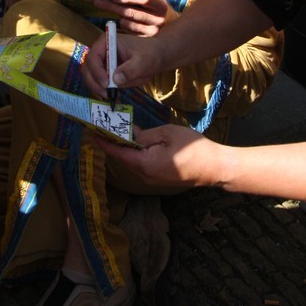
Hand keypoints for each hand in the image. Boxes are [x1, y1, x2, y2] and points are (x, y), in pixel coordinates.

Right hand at [83, 30, 168, 97]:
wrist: (157, 57)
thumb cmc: (151, 53)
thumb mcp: (144, 61)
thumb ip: (131, 69)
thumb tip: (115, 79)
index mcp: (107, 42)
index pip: (93, 56)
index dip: (96, 71)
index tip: (106, 83)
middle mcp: (101, 51)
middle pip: (87, 68)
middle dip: (94, 82)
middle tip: (106, 93)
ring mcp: (102, 63)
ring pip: (90, 77)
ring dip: (97, 88)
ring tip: (111, 96)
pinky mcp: (106, 73)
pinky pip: (98, 83)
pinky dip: (102, 91)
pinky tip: (113, 96)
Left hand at [93, 0, 177, 36]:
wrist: (173, 31)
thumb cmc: (157, 11)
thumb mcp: (155, 1)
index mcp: (160, 5)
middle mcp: (157, 19)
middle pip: (132, 12)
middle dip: (113, 6)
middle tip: (98, 2)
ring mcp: (152, 32)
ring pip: (128, 24)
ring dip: (118, 18)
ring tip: (113, 13)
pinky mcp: (146, 41)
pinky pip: (128, 33)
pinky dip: (121, 27)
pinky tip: (120, 23)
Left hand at [95, 125, 224, 187]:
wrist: (214, 168)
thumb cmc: (192, 148)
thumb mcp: (166, 134)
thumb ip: (145, 135)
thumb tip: (130, 135)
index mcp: (143, 164)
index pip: (117, 153)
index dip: (103, 142)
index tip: (91, 132)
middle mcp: (144, 175)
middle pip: (124, 158)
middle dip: (114, 143)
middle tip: (105, 126)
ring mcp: (152, 179)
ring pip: (133, 161)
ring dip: (126, 148)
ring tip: (120, 131)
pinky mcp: (160, 178)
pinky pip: (143, 165)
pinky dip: (137, 153)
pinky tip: (138, 142)